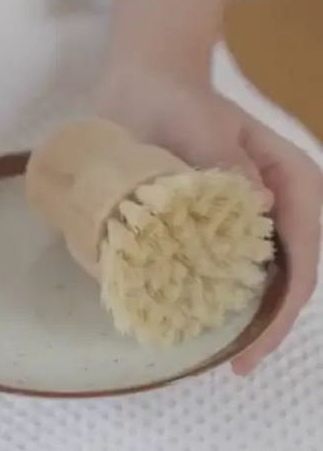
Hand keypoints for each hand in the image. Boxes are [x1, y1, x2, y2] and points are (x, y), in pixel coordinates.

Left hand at [94, 65, 322, 373]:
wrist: (148, 83)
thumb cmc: (176, 100)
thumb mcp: (199, 123)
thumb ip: (224, 158)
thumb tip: (259, 205)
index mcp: (293, 180)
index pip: (303, 257)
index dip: (282, 309)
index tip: (252, 349)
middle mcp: (286, 206)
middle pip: (292, 279)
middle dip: (267, 326)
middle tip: (235, 367)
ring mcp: (258, 220)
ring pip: (265, 281)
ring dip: (246, 318)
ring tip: (219, 356)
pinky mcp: (226, 227)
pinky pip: (232, 271)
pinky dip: (219, 298)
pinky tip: (195, 320)